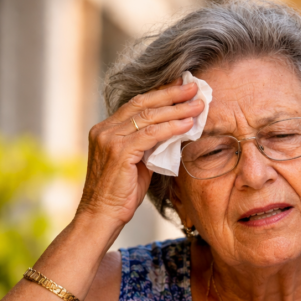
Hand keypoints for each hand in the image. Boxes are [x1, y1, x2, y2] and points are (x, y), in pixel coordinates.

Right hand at [77, 78, 203, 227]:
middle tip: (195, 86)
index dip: (161, 93)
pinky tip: (188, 124)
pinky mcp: (118, 151)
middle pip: (144, 103)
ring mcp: (109, 139)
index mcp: (106, 129)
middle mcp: (105, 129)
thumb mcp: (137, 163)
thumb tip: (174, 132)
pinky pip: (151, 135)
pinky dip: (172, 128)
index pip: (137, 104)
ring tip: (199, 104)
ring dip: (177, 109)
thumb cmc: (121, 193)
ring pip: (149, 117)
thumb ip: (149, 146)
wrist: (102, 215)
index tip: (182, 85)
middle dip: (172, 93)